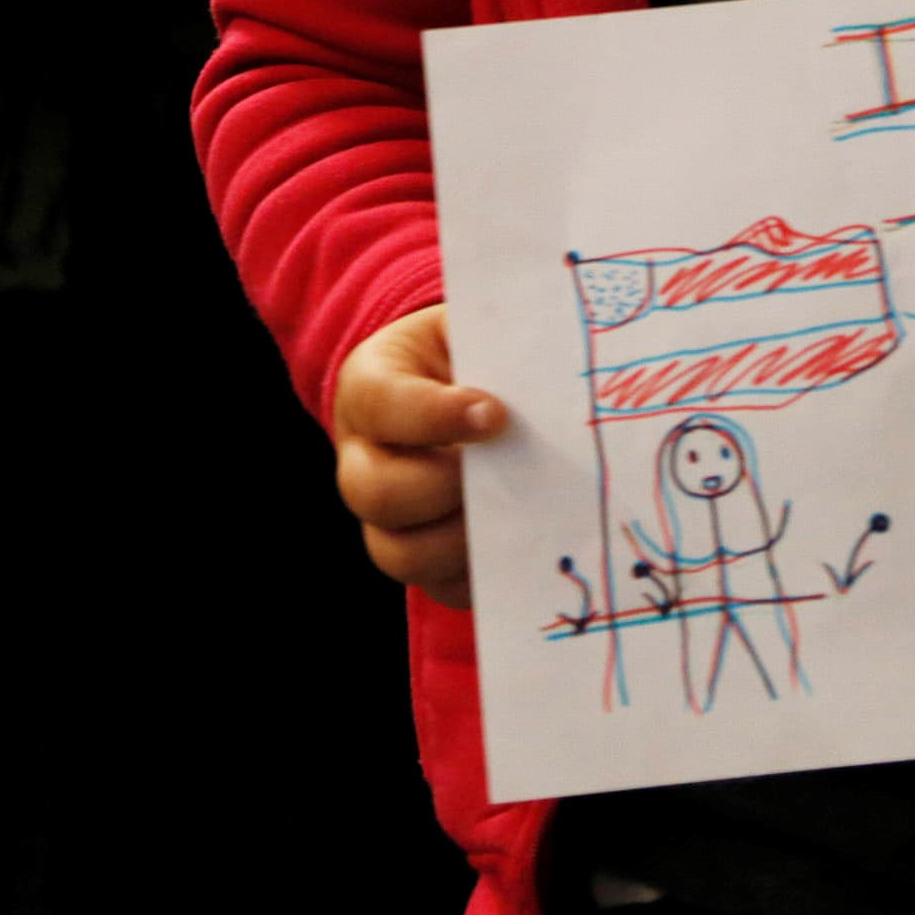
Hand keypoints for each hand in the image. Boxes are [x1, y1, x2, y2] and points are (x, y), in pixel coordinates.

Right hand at [331, 303, 506, 608]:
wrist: (452, 384)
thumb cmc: (469, 352)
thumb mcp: (473, 328)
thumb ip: (496, 342)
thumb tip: (552, 369)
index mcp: (370, 389)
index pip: (385, 405)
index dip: (435, 415)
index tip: (495, 414)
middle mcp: (362, 459)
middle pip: (375, 492)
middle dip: (443, 489)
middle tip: (506, 473)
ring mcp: (385, 517)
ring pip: (399, 553)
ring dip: (460, 543)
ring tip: (517, 517)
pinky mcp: (421, 555)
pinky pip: (439, 586)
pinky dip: (479, 578)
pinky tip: (522, 552)